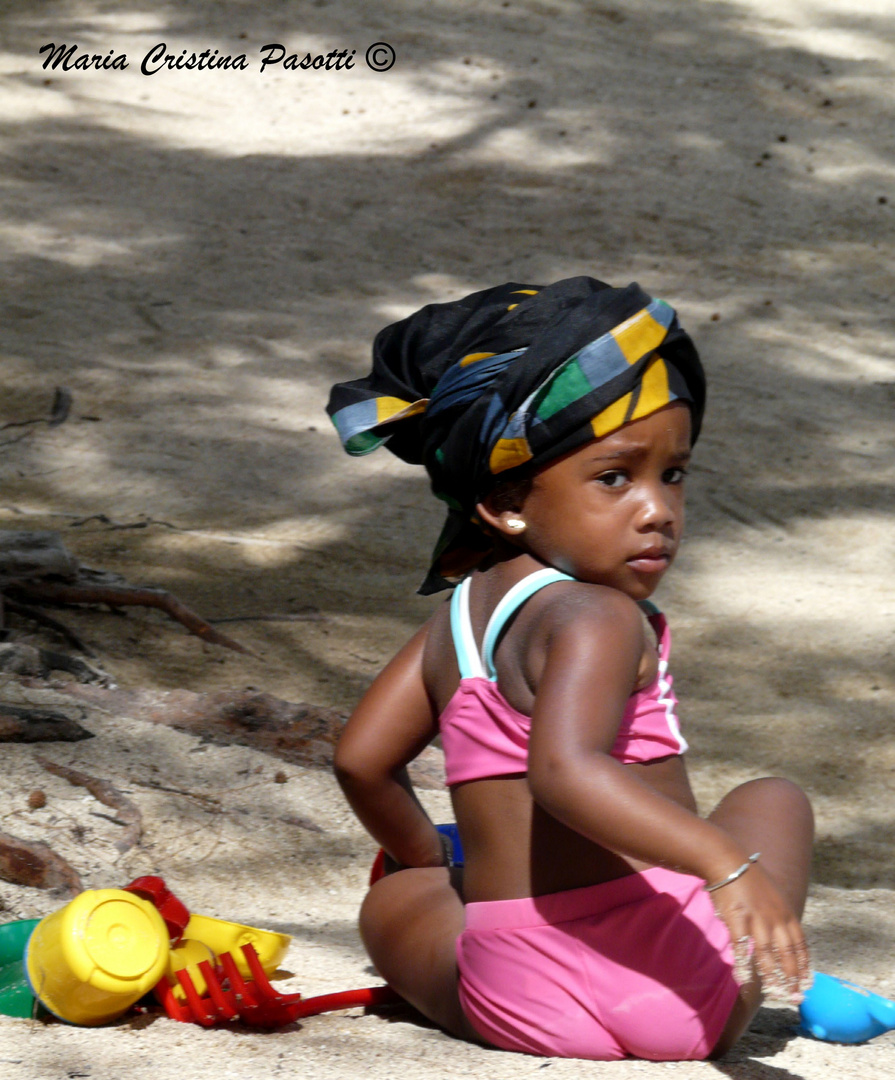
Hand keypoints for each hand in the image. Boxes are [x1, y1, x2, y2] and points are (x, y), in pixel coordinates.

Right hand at [709, 862, 810, 1003]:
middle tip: (795, 998)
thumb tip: (786, 935)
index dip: (804, 967)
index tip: (807, 984)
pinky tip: (743, 979)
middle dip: (793, 978)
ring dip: (771, 976)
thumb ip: (780, 916)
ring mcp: (756, 919)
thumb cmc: (749, 879)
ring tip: (775, 994)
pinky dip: (743, 964)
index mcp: (786, 913)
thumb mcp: (774, 895)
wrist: (727, 861)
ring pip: (767, 954)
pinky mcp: (737, 919)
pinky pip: (741, 947)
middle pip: (787, 954)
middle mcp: (775, 918)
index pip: (800, 946)